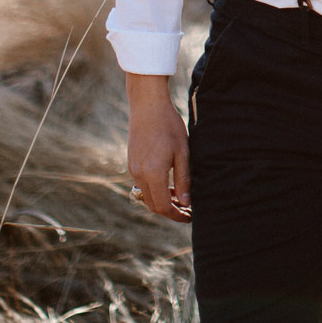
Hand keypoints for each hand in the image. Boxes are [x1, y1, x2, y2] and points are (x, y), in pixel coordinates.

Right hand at [125, 73, 190, 222]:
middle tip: (187, 210)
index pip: (164, 207)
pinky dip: (154, 190)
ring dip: (162, 201)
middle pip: (153, 205)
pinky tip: (168, 183)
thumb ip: (184, 179)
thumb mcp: (183, 152)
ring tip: (180, 197)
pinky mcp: (131, 163)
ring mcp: (132, 169)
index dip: (177, 215)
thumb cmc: (169, 126)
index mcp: (153, 174)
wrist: (147, 106)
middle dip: (170, 211)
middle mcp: (139, 175)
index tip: (190, 217)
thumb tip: (187, 202)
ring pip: (146, 196)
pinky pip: (142, 185)